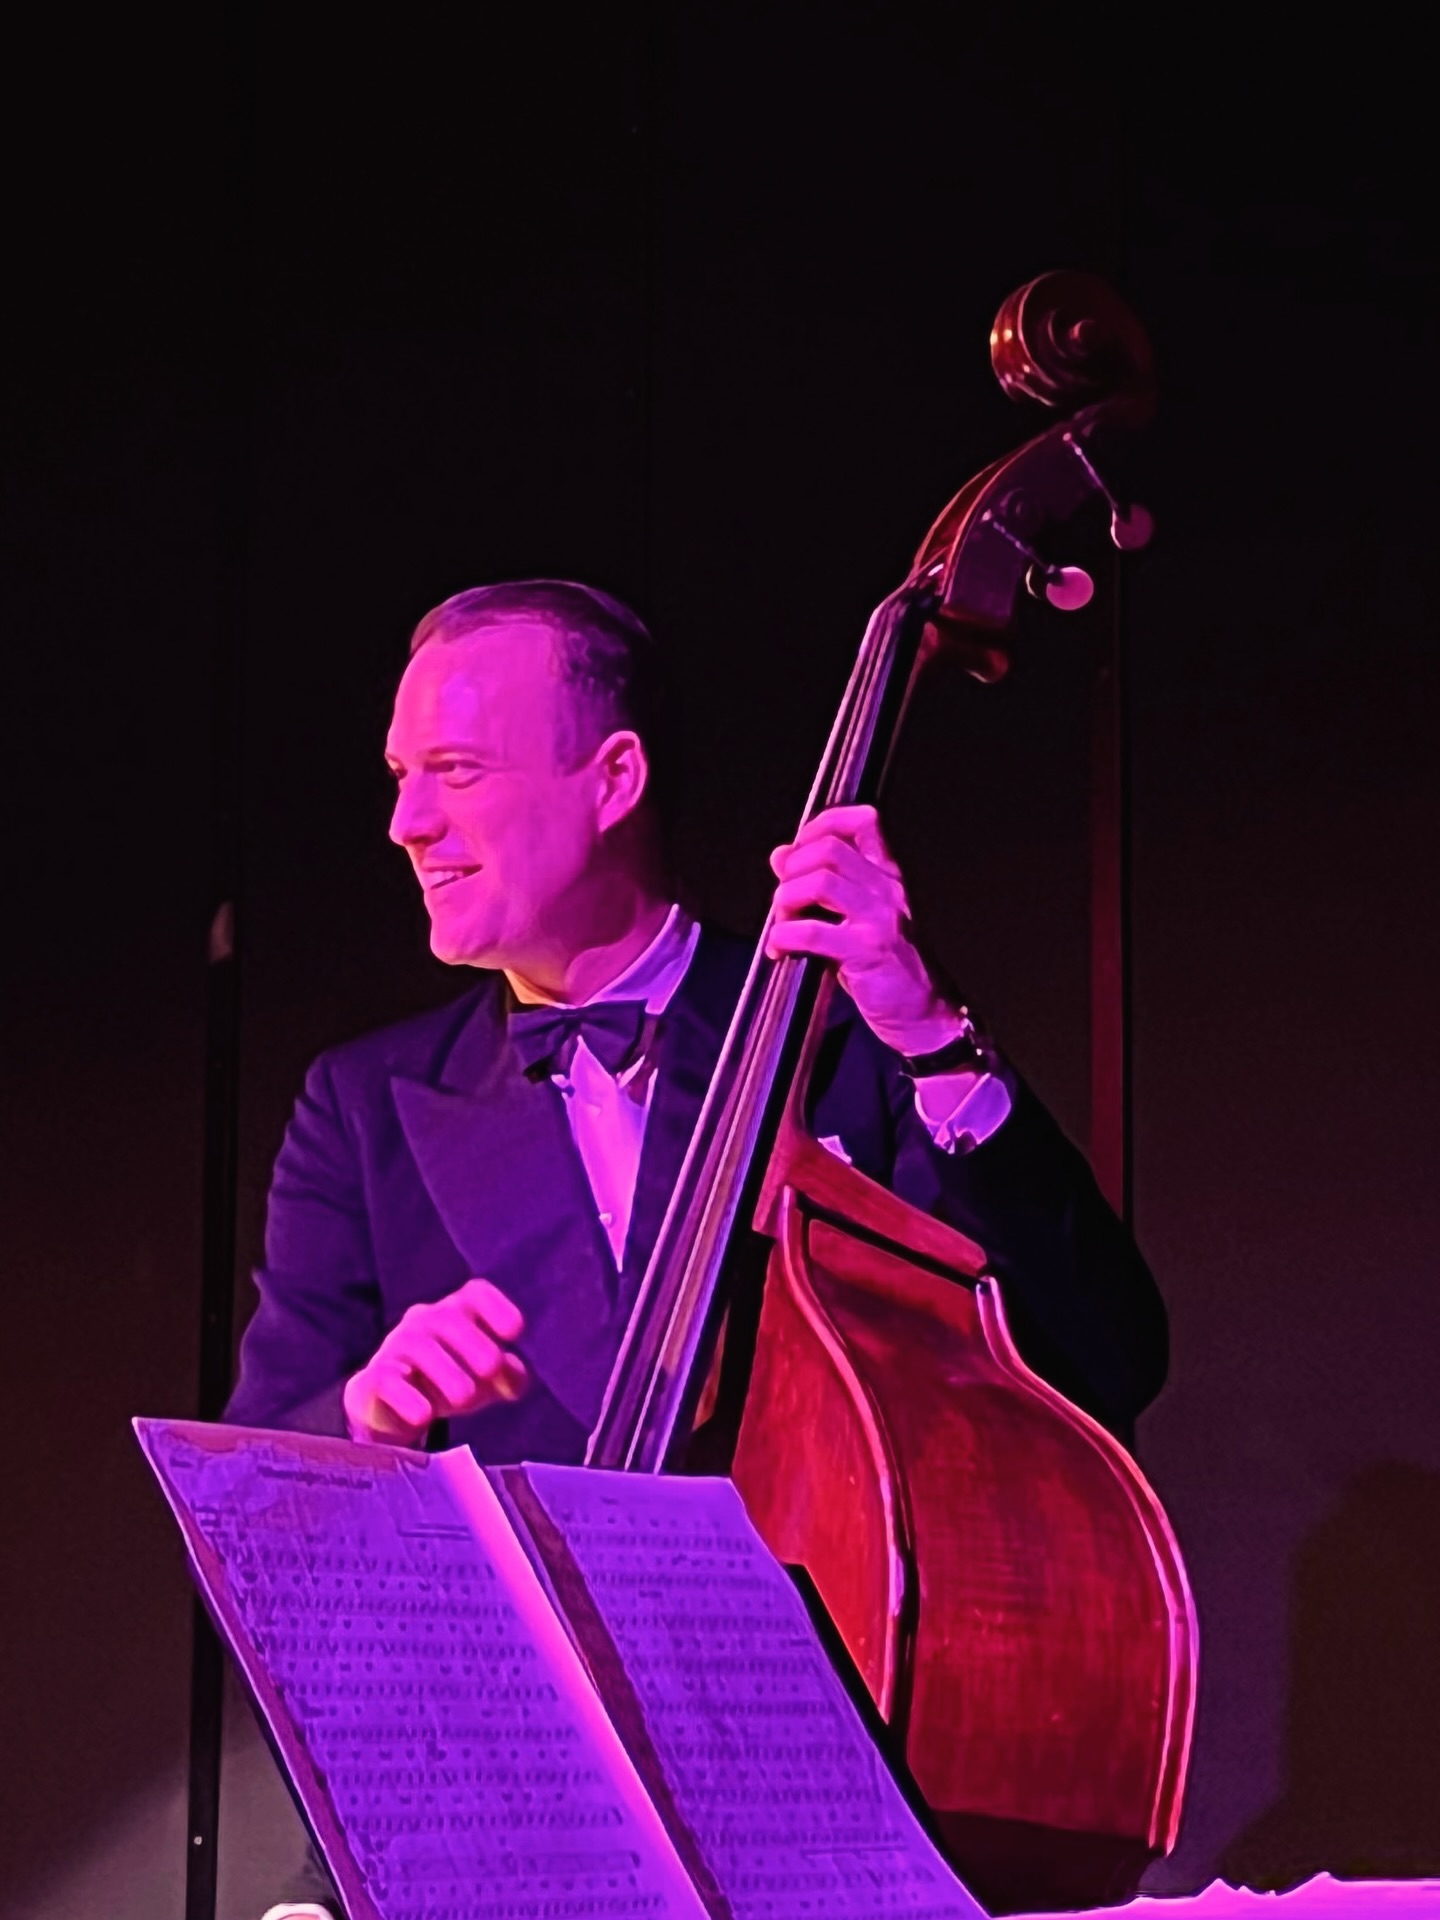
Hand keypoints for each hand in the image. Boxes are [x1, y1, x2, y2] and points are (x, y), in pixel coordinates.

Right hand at [342, 1279, 528, 1446]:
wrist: (394, 1411)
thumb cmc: (448, 1382)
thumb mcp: (484, 1380)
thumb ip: (507, 1376)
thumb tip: (513, 1379)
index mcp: (456, 1314)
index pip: (476, 1295)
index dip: (497, 1308)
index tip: (514, 1331)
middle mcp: (424, 1322)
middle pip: (449, 1319)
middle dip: (475, 1345)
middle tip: (491, 1371)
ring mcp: (396, 1347)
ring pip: (419, 1347)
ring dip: (446, 1372)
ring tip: (466, 1398)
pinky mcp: (374, 1378)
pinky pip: (386, 1380)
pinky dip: (407, 1398)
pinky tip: (424, 1415)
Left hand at [765, 803, 962, 1055]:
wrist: (924, 1013)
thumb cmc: (888, 968)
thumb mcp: (857, 917)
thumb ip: (821, 885)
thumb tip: (780, 855)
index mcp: (887, 875)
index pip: (862, 821)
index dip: (820, 825)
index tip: (796, 851)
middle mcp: (887, 889)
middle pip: (829, 848)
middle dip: (793, 869)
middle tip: (784, 899)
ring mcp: (880, 919)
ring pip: (819, 882)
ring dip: (787, 900)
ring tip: (782, 923)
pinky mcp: (867, 951)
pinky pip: (812, 931)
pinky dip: (784, 937)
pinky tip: (780, 950)